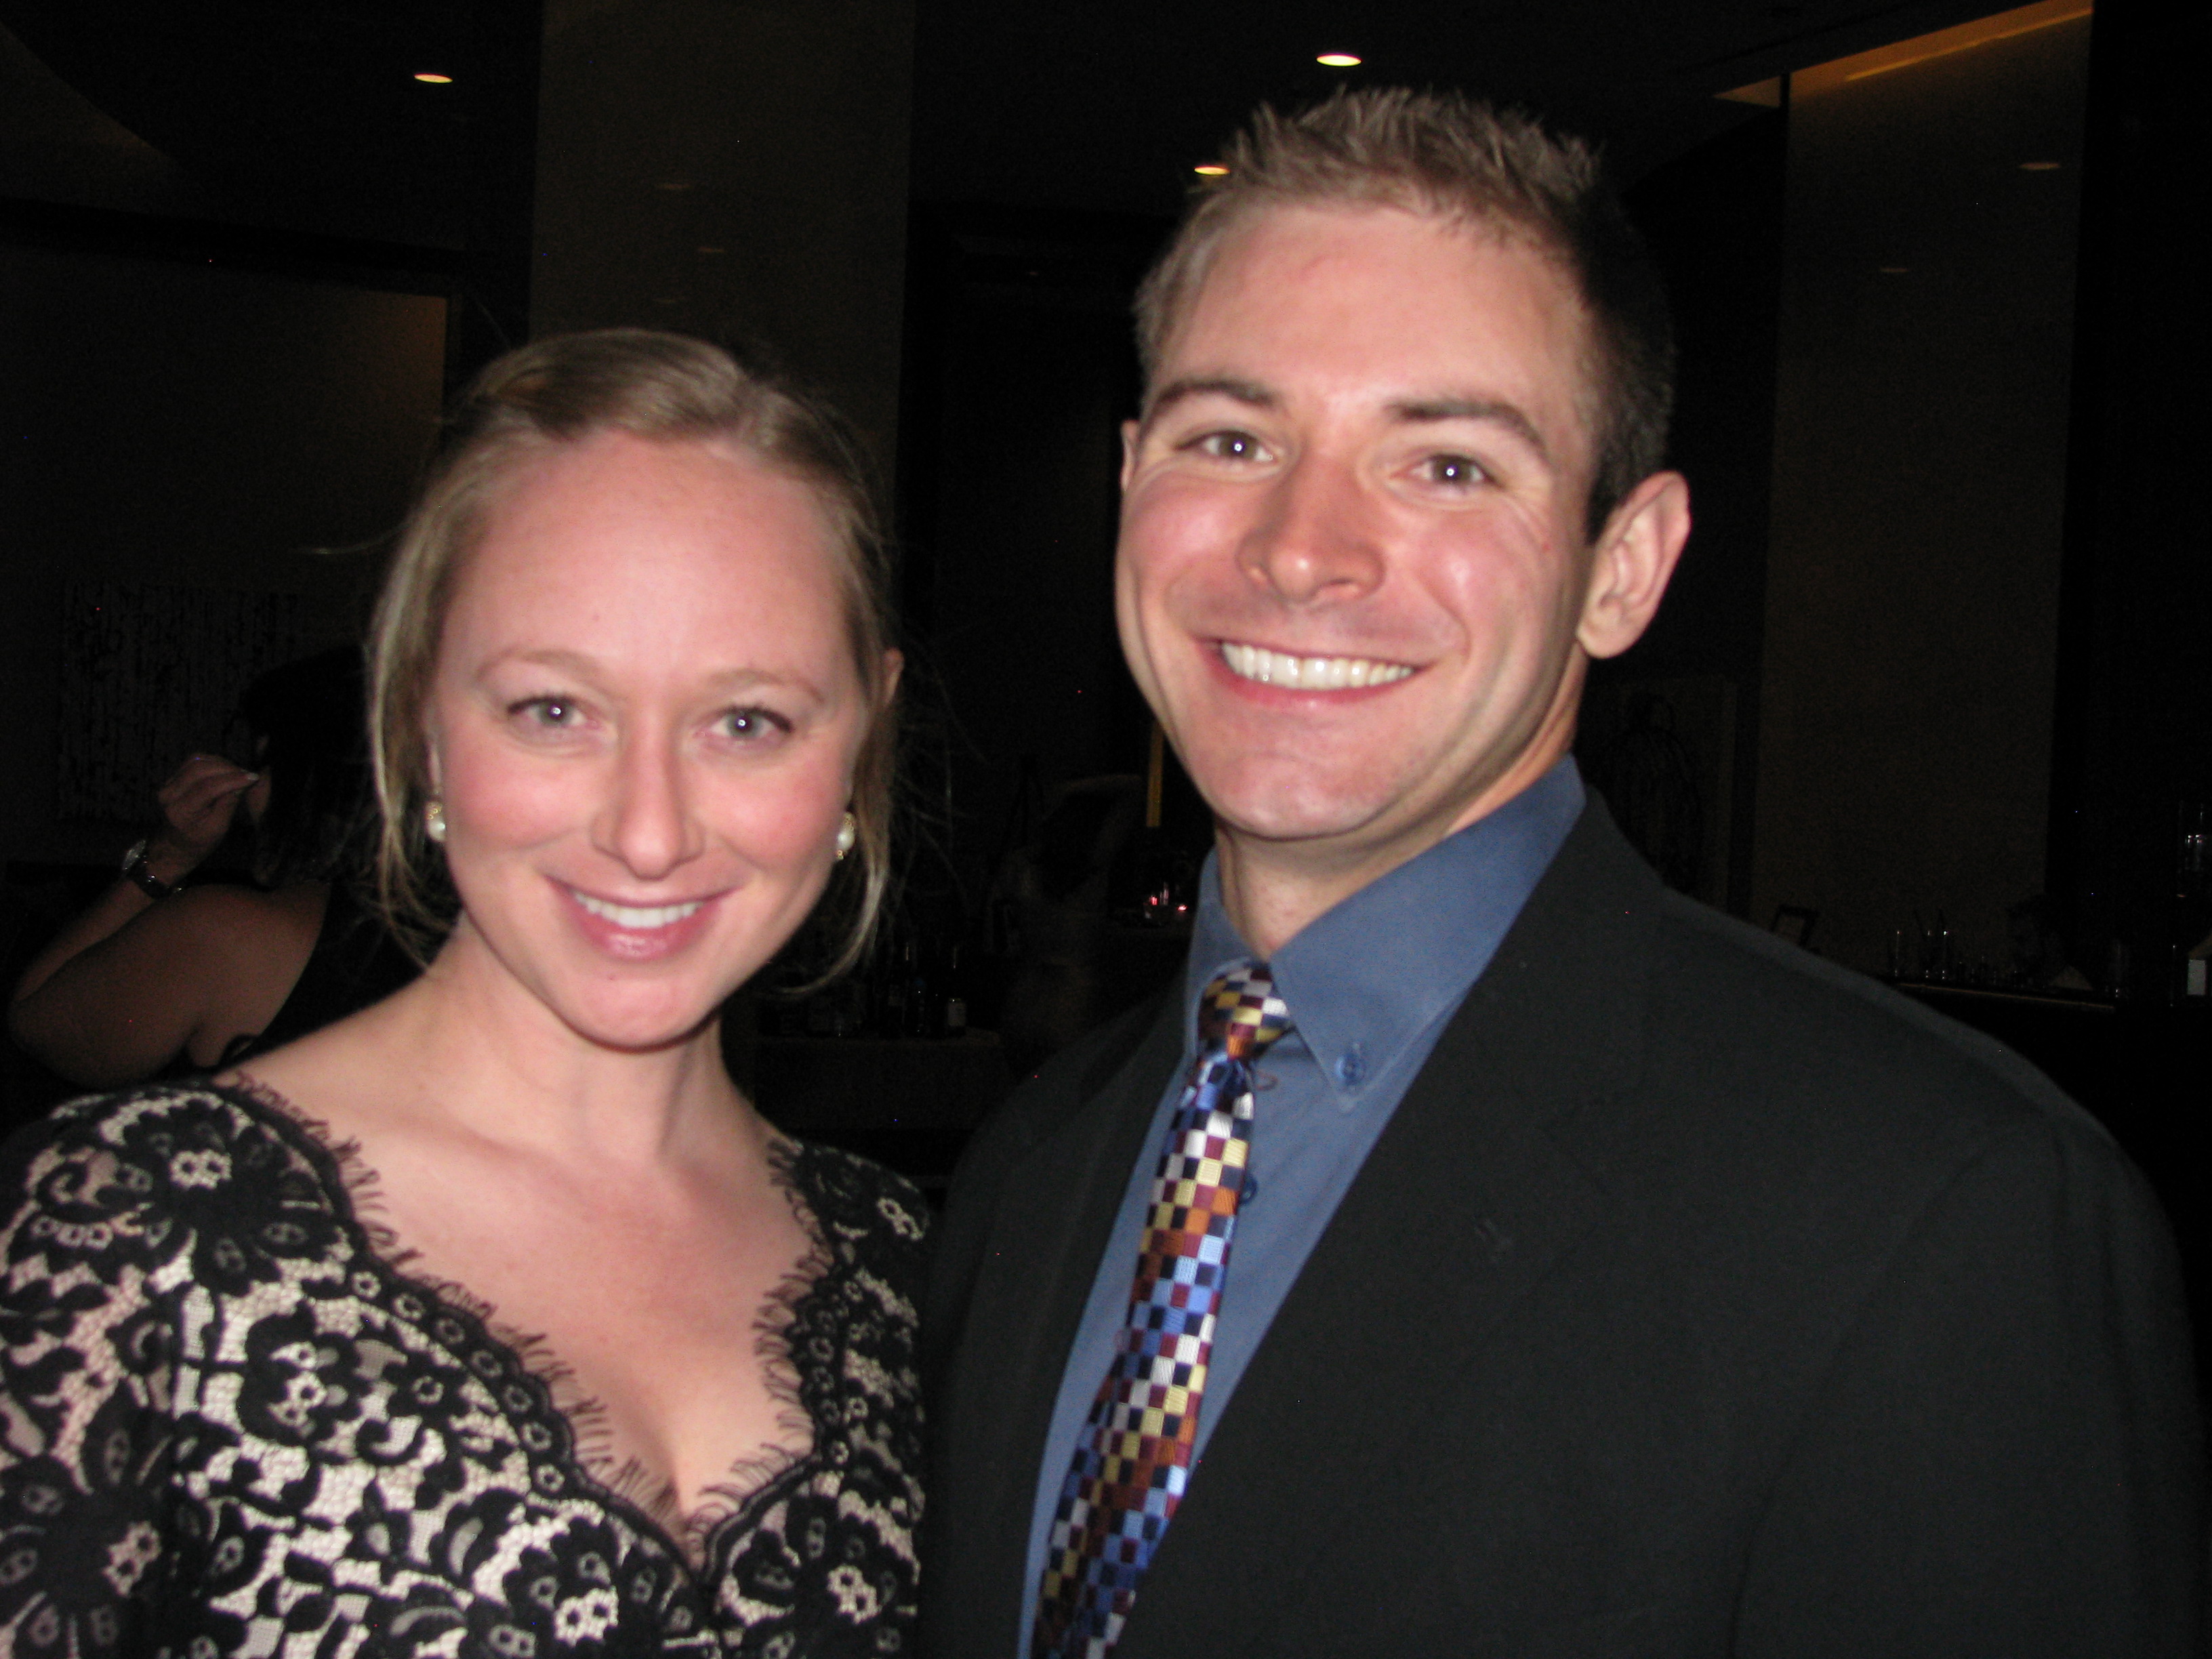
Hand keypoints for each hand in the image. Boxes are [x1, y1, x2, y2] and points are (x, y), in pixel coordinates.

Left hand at [146, 753, 258, 878]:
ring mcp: (168, 784)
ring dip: (220, 763)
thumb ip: (229, 804)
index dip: (232, 780)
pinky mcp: (172, 778)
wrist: (177, 844)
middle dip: (227, 768)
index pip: (207, 787)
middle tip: (247, 774)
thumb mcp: (219, 828)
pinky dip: (212, 762)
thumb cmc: (201, 841)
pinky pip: (192, 762)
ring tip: (237, 772)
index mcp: (181, 811)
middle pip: (199, 769)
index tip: (253, 778)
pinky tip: (225, 770)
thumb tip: (243, 783)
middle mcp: (170, 794)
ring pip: (196, 761)